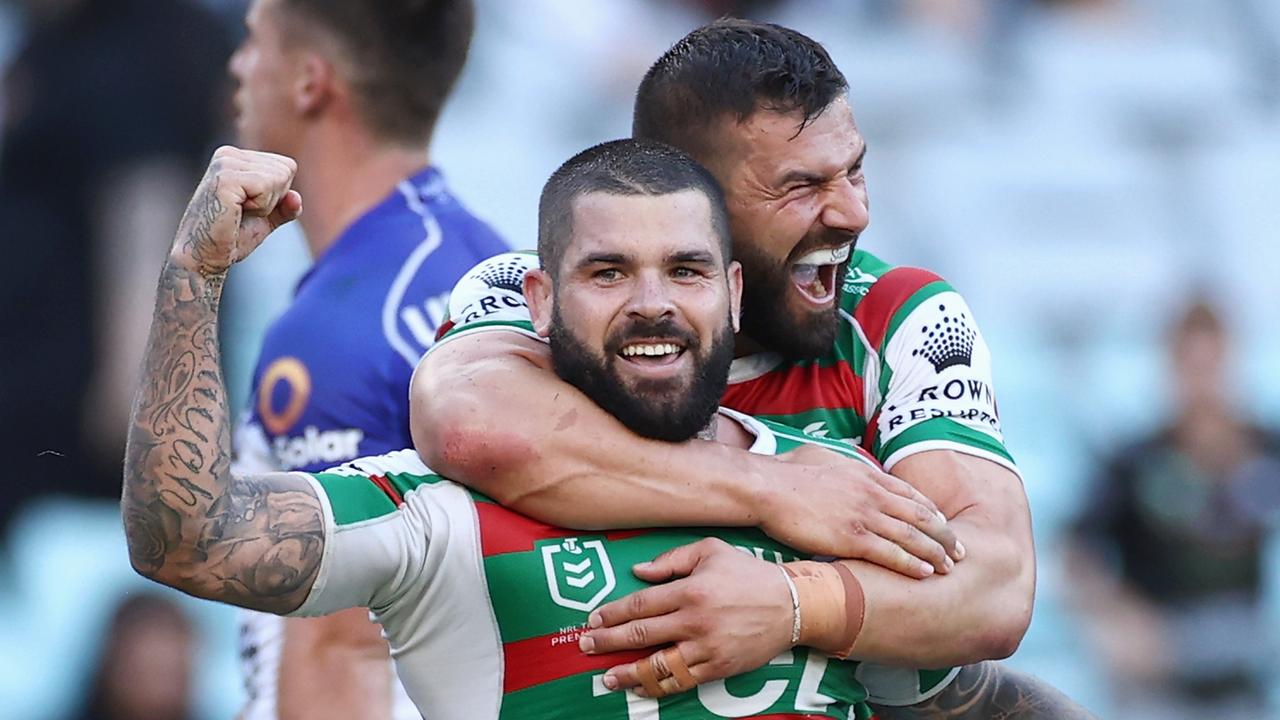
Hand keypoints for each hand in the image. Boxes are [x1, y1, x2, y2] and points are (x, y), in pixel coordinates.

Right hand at [170, 146, 301, 276]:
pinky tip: (236, 213)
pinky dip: (260, 207)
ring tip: (238, 213)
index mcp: (237, 157)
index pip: (287, 166)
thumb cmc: (232, 237)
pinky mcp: (225, 178)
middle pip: (286, 170)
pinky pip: (266, 187)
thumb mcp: (267, 218)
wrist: (204, 257)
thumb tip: (296, 197)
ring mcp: (225, 163)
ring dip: (265, 205)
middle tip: (244, 213)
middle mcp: (229, 155)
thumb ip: (285, 206)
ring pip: (278, 177)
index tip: (251, 208)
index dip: (278, 195)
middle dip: (273, 199)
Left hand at [579, 538, 793, 696]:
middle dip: (608, 641)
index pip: (640, 604)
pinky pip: (681, 681)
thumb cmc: (749, 574)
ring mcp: (707, 648)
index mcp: (691, 589)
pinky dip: (658, 686)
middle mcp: (695, 621)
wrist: (792, 605)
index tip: (593, 619)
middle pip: (641, 634)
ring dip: (627, 673)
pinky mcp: (718, 668)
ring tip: (606, 677)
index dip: (613, 613)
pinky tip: (640, 686)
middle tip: (585, 646)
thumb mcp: (711, 550)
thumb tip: (638, 572)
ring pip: (658, 665)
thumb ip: (671, 559)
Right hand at [759, 443, 962, 577]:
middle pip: (921, 515)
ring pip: (912, 536)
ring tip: (950, 567)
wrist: (768, 487)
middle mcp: (873, 494)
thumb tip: (851, 462)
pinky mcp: (852, 537)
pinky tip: (925, 573)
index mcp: (867, 474)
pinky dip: (912, 563)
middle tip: (960, 551)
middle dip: (945, 535)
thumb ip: (846, 464)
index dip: (933, 512)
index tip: (944, 525)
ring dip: (935, 552)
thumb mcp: (825, 455)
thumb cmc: (789, 472)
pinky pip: (891, 553)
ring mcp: (864, 515)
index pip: (912, 494)